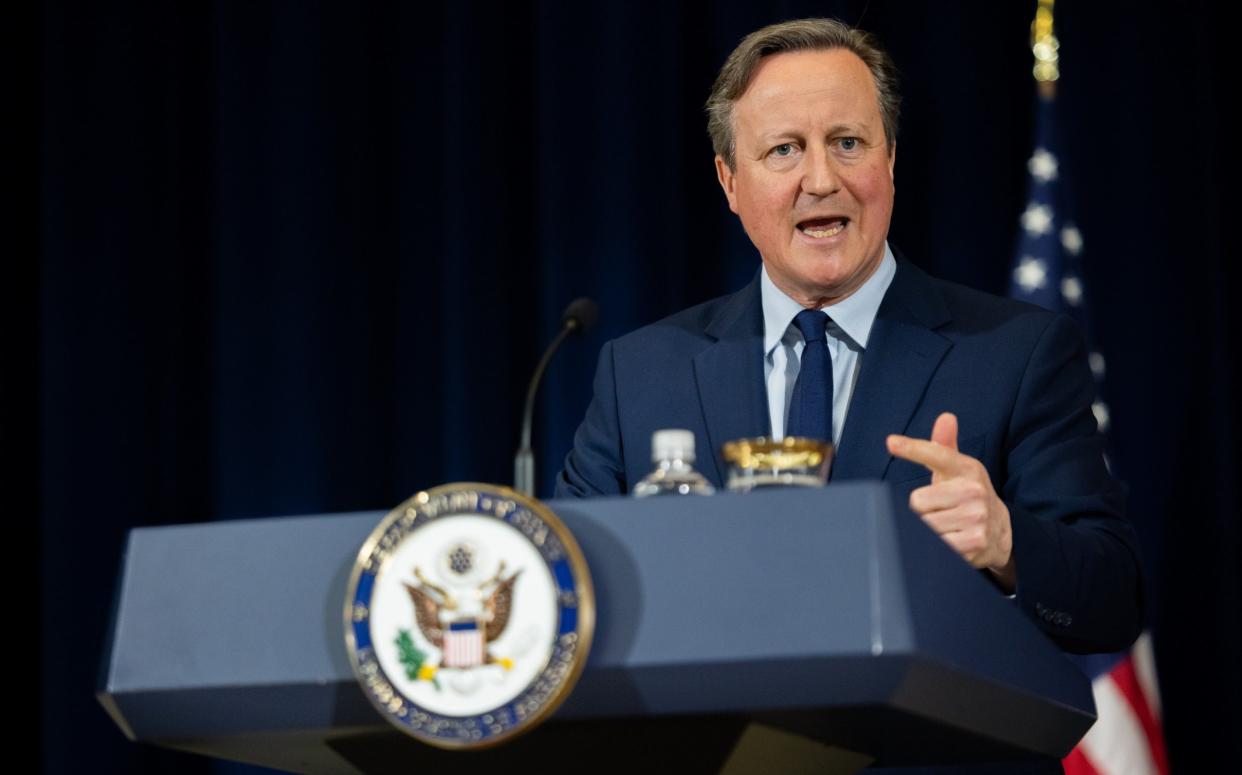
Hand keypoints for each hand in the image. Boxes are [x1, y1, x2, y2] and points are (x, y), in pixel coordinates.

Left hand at [886, 413, 1015, 591]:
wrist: (1000, 531)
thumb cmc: (967, 495)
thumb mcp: (958, 469)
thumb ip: (943, 446)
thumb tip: (946, 417)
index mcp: (967, 468)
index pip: (937, 454)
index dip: (913, 448)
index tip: (892, 443)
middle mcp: (974, 491)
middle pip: (918, 500)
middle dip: (921, 509)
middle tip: (939, 510)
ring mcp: (976, 517)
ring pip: (925, 524)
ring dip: (927, 528)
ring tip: (946, 525)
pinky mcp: (974, 542)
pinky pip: (935, 544)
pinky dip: (936, 545)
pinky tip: (951, 539)